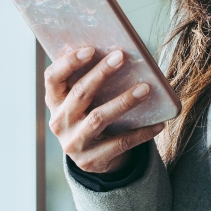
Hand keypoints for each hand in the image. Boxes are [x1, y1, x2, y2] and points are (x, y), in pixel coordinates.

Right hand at [45, 46, 165, 172]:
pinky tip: (158, 124)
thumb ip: (88, 82)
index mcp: (55, 102)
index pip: (52, 78)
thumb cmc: (91, 117)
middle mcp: (60, 123)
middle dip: (101, 73)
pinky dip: (141, 133)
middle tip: (121, 57)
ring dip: (124, 101)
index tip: (91, 49)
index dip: (68, 62)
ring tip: (145, 89)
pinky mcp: (92, 160)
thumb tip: (115, 53)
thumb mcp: (82, 102)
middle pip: (79, 94)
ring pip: (99, 118)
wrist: (93, 159)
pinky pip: (120, 143)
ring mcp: (74, 144)